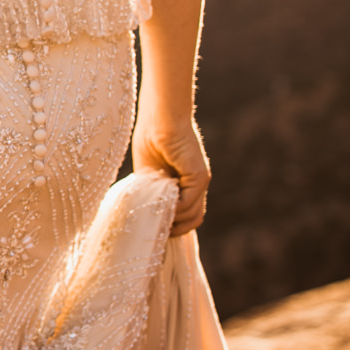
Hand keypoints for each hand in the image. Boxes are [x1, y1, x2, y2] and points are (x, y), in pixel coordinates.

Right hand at [134, 104, 209, 236]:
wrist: (160, 119)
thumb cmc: (150, 137)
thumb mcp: (148, 171)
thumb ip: (153, 190)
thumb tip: (148, 212)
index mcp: (185, 183)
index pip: (187, 214)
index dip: (173, 225)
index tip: (155, 228)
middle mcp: (197, 185)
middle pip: (193, 221)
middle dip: (174, 229)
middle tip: (155, 230)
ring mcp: (200, 182)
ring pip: (192, 216)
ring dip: (172, 221)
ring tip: (155, 215)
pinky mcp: (199, 177)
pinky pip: (187, 204)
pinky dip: (173, 210)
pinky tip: (159, 203)